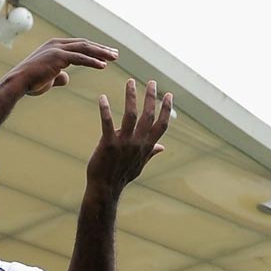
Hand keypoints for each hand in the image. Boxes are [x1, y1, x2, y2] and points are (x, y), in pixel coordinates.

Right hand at [5, 37, 116, 97]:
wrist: (18, 83)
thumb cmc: (31, 82)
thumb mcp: (48, 78)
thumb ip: (58, 75)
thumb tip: (67, 77)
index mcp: (55, 46)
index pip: (79, 46)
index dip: (94, 49)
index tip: (106, 54)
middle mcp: (57, 44)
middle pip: (85, 44)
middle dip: (101, 49)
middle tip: (115, 54)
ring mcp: (57, 49)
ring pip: (85, 48)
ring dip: (101, 53)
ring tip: (114, 58)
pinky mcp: (58, 57)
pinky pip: (79, 58)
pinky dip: (92, 61)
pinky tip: (103, 65)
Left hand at [88, 77, 172, 195]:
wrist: (105, 188)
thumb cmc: (122, 175)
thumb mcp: (140, 164)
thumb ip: (151, 152)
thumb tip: (162, 147)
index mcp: (147, 147)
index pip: (161, 125)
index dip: (166, 109)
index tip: (168, 94)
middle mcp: (138, 143)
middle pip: (148, 116)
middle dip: (151, 97)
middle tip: (151, 82)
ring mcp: (124, 144)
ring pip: (130, 115)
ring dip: (131, 97)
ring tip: (130, 82)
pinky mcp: (108, 145)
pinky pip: (107, 123)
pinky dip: (105, 109)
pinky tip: (102, 97)